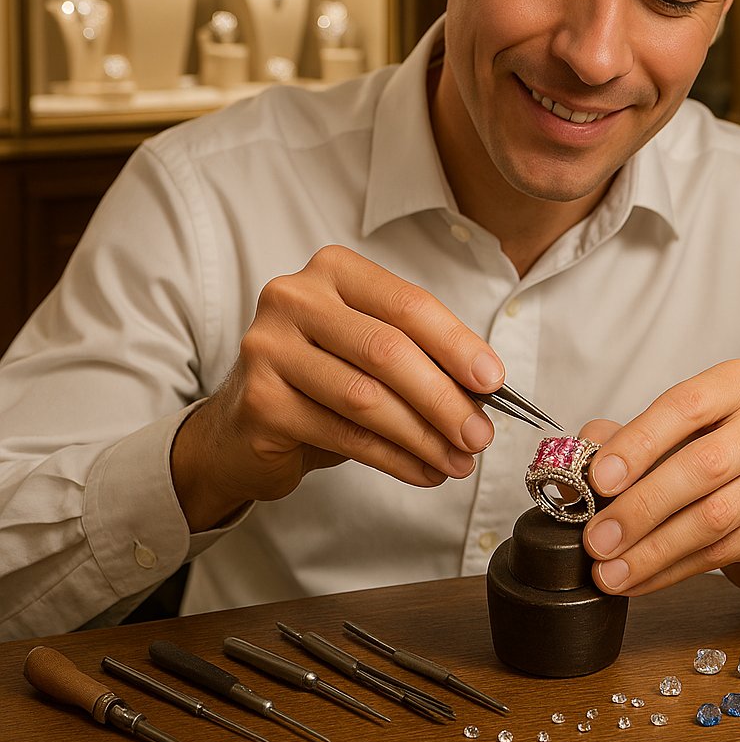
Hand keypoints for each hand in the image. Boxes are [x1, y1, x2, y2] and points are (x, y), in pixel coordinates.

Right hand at [171, 245, 503, 530]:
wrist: (243, 427)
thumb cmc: (321, 380)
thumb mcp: (371, 351)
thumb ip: (420, 356)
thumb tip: (484, 390)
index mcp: (334, 271)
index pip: (408, 303)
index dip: (457, 344)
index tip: (493, 381)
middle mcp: (295, 297)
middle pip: (389, 350)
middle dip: (445, 398)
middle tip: (480, 435)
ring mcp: (269, 347)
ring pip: (367, 397)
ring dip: (424, 436)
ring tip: (458, 460)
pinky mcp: (260, 401)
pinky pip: (345, 434)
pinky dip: (395, 459)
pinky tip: (423, 471)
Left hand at [580, 359, 739, 598]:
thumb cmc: (713, 455)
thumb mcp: (670, 434)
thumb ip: (622, 438)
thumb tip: (573, 461)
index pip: (685, 405)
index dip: (638, 443)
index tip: (598, 480)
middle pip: (701, 465)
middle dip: (640, 507)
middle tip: (596, 538)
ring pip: (712, 517)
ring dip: (651, 549)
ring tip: (609, 570)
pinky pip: (721, 553)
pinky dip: (671, 570)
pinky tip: (639, 579)